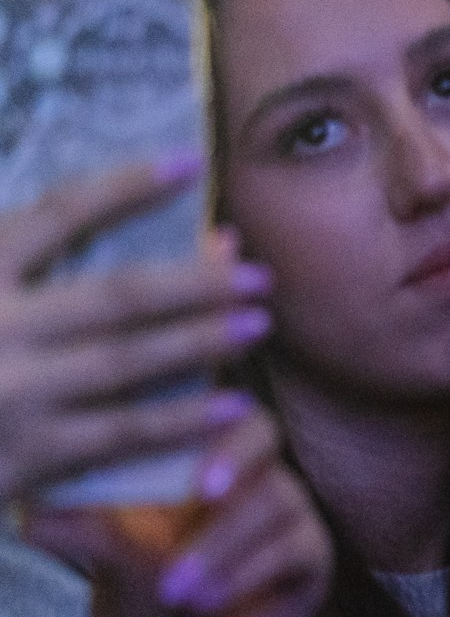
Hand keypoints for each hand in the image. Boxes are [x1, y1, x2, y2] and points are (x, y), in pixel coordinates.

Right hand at [0, 156, 268, 503]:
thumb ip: (18, 243)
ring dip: (203, 340)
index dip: (127, 186)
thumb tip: (137, 226)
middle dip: (197, 282)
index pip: (59, 214)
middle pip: (118, 294)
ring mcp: (14, 391)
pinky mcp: (29, 453)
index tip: (190, 162)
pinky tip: (234, 405)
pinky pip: (123, 432)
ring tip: (259, 323)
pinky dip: (184, 419)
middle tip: (259, 273)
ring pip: (130, 360)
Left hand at [22, 410, 326, 616]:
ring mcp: (285, 512)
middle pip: (259, 430)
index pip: (202, 404)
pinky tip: (205, 600)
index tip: (165, 412)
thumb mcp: (106, 565)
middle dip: (231, 456)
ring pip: (272, 500)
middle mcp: (246, 474)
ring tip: (174, 589)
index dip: (194, 396)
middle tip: (202, 491)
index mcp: (194, 458)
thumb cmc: (140, 606)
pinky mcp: (310, 556)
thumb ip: (85, 531)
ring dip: (220, 546)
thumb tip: (30, 512)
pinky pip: (291, 547)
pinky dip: (244, 573)